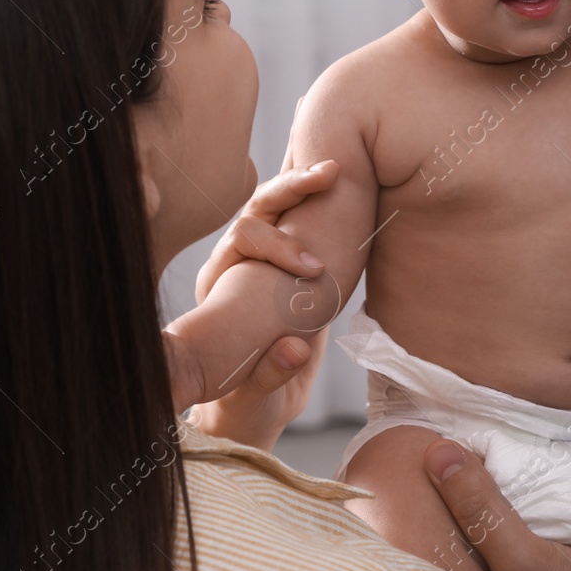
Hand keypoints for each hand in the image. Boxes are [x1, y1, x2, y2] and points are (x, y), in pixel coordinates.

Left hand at [163, 161, 340, 446]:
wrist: (252, 402)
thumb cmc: (243, 400)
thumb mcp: (246, 395)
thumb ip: (266, 375)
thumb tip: (295, 349)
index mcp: (218, 283)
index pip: (243, 239)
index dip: (278, 246)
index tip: (312, 269)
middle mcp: (239, 261)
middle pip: (258, 207)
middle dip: (291, 188)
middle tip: (329, 176)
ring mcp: (268, 257)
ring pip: (282, 206)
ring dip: (309, 184)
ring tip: (339, 168)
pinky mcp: (297, 262)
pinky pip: (308, 220)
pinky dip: (326, 202)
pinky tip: (352, 186)